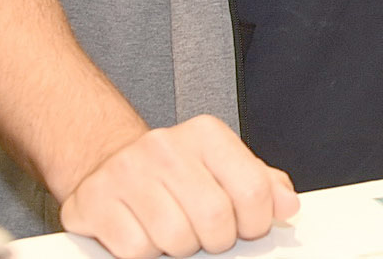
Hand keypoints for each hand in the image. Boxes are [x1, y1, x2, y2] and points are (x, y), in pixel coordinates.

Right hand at [57, 115, 297, 258]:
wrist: (107, 162)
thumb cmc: (174, 172)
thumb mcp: (223, 167)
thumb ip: (261, 184)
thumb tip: (288, 206)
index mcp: (206, 135)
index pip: (253, 190)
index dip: (255, 222)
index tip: (245, 227)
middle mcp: (166, 147)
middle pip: (215, 219)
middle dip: (215, 240)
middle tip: (206, 235)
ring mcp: (126, 172)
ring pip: (175, 239)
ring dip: (179, 248)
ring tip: (173, 231)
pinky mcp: (93, 202)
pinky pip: (136, 250)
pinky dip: (145, 253)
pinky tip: (144, 233)